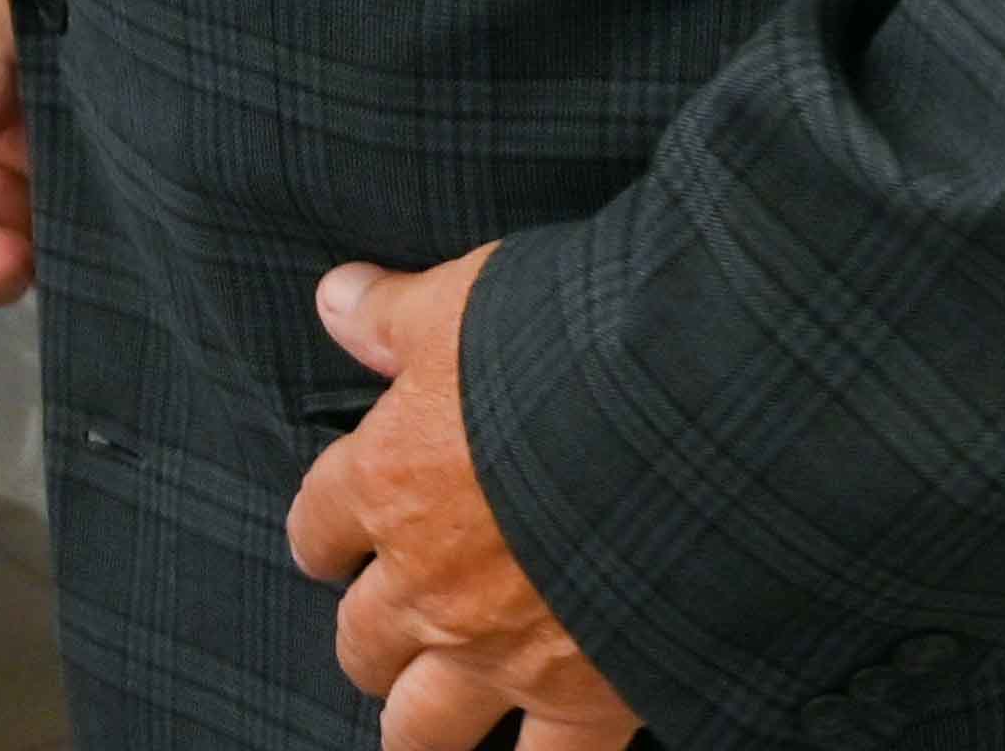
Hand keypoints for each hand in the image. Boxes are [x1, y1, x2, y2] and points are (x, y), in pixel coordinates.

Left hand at [289, 250, 640, 750]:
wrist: (686, 423)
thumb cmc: (568, 347)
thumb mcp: (466, 301)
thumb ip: (396, 315)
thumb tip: (334, 297)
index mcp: (388, 483)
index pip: (318, 524)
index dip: (322, 534)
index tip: (332, 540)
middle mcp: (427, 584)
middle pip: (361, 641)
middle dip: (371, 637)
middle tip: (386, 632)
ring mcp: (499, 654)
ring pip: (420, 727)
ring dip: (416, 722)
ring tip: (422, 726)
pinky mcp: (583, 699)